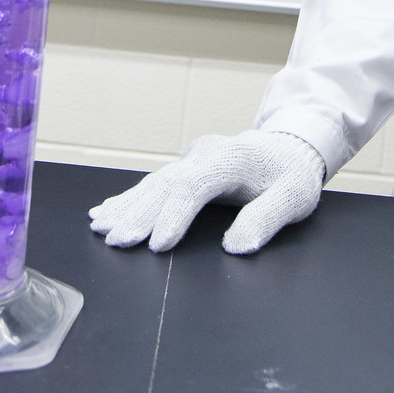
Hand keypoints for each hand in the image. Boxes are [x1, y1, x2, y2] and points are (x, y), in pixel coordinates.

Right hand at [89, 130, 323, 253]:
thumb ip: (266, 219)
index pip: (194, 187)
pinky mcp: (186, 167)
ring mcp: (192, 158)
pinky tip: (107, 210)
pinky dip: (129, 198)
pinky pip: (154, 183)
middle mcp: (205, 154)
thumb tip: (237, 247)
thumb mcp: (293, 198)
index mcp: (231, 159)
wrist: (291, 145)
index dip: (173, 216)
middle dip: (139, 214)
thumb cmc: (293, 175)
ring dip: (126, 206)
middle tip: (115, 241)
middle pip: (166, 185)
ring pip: (154, 183)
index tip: (156, 245)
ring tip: (99, 226)